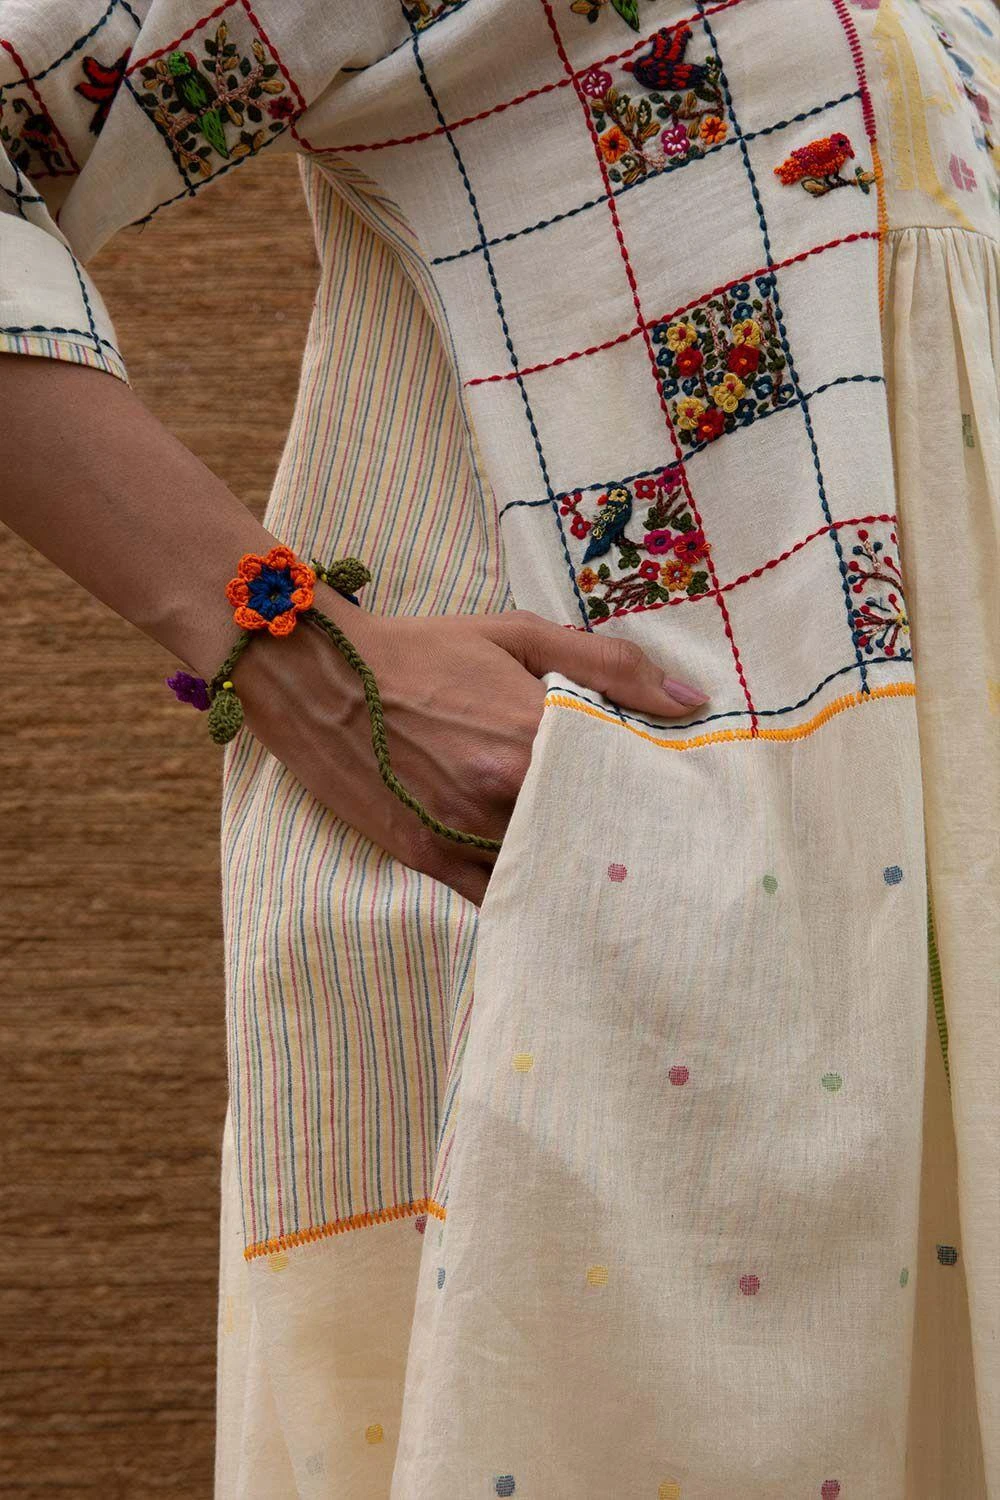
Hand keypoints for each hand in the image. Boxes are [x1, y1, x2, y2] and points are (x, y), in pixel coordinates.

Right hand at [237, 586, 707, 906]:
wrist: (317, 674)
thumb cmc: (422, 650)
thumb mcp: (517, 635)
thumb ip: (609, 667)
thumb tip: (692, 703)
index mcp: (533, 733)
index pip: (625, 780)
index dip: (659, 796)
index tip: (686, 805)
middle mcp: (502, 793)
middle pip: (592, 836)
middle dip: (626, 843)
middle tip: (663, 853)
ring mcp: (462, 833)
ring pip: (547, 875)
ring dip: (579, 878)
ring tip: (618, 882)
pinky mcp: (427, 858)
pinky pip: (495, 899)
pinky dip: (527, 899)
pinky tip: (556, 904)